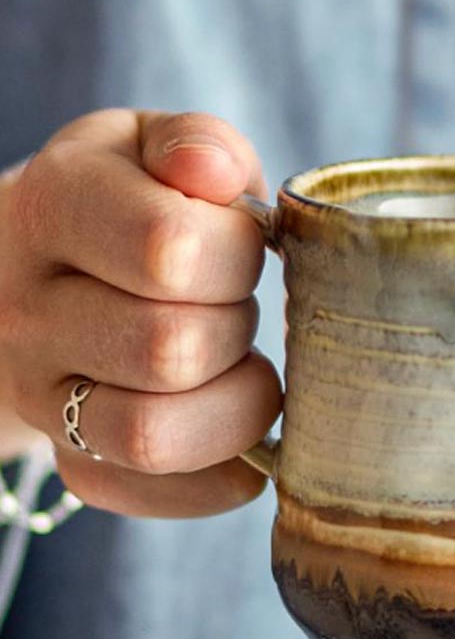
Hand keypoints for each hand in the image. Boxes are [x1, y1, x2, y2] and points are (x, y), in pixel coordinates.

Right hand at [0, 109, 281, 516]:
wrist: (39, 271)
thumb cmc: (126, 204)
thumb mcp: (152, 149)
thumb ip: (197, 144)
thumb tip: (216, 173)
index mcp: (55, 207)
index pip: (171, 250)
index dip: (239, 254)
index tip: (241, 248)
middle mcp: (29, 311)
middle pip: (171, 349)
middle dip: (239, 327)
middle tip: (235, 308)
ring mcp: (40, 396)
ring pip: (155, 438)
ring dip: (235, 408)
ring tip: (242, 369)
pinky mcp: (72, 460)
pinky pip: (150, 494)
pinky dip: (218, 478)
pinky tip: (240, 439)